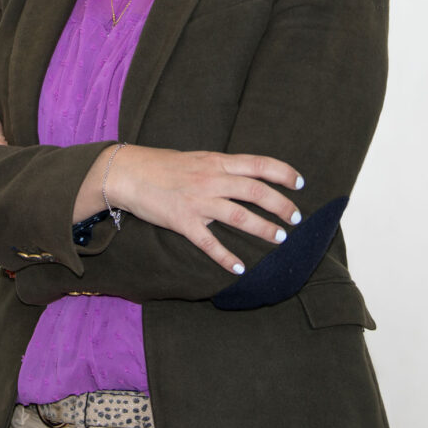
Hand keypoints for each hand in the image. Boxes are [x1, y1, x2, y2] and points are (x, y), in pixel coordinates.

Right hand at [105, 145, 303, 274]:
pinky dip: (226, 257)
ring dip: (263, 229)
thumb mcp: (196, 158)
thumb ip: (220, 168)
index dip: (282, 172)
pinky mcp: (183, 221)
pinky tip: (240, 268)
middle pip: (255, 191)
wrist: (128, 172)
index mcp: (216, 162)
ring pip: (239, 216)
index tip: (300, 182)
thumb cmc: (162, 165)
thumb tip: (244, 176)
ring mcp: (198, 201)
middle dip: (281, 205)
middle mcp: (211, 179)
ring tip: (280, 238)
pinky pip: (209, 242)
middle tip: (296, 218)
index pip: (258, 164)